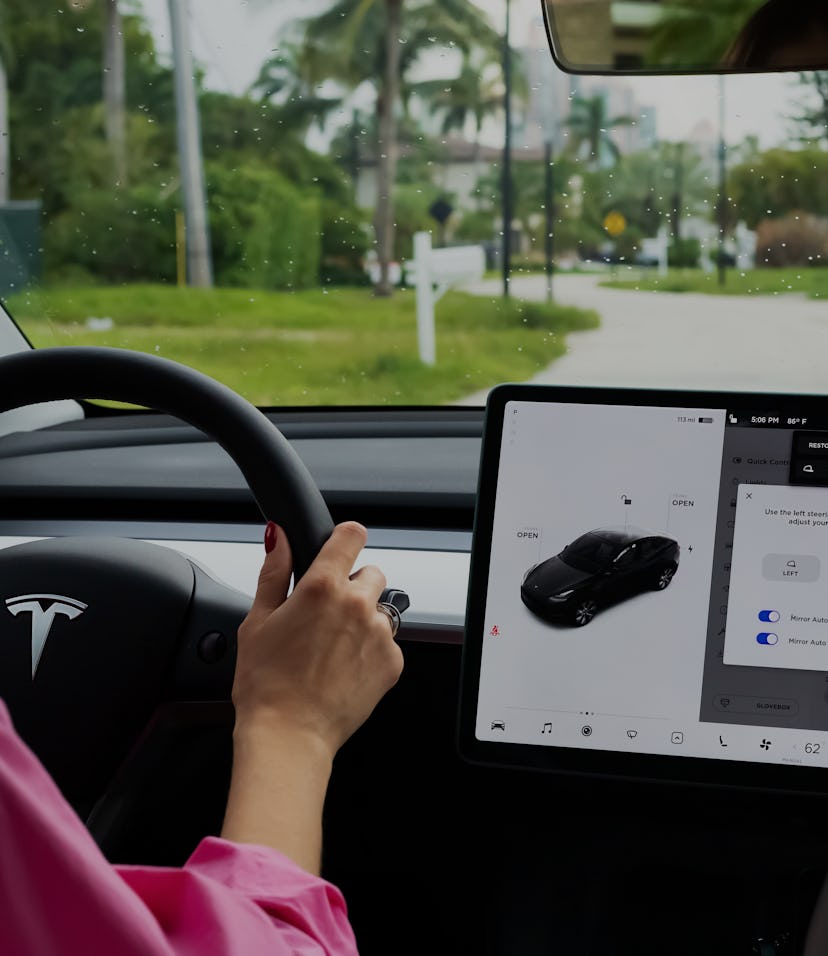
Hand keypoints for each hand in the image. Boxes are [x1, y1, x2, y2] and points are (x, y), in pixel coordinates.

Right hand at [232, 521, 403, 757]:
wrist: (289, 735)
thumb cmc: (266, 683)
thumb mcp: (257, 620)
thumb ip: (273, 571)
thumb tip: (278, 536)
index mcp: (322, 587)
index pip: (351, 535)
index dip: (345, 538)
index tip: (340, 547)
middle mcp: (357, 604)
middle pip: (370, 573)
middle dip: (351, 587)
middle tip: (325, 617)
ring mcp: (379, 633)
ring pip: (380, 609)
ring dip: (362, 620)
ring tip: (333, 649)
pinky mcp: (393, 661)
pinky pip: (388, 642)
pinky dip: (371, 650)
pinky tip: (344, 669)